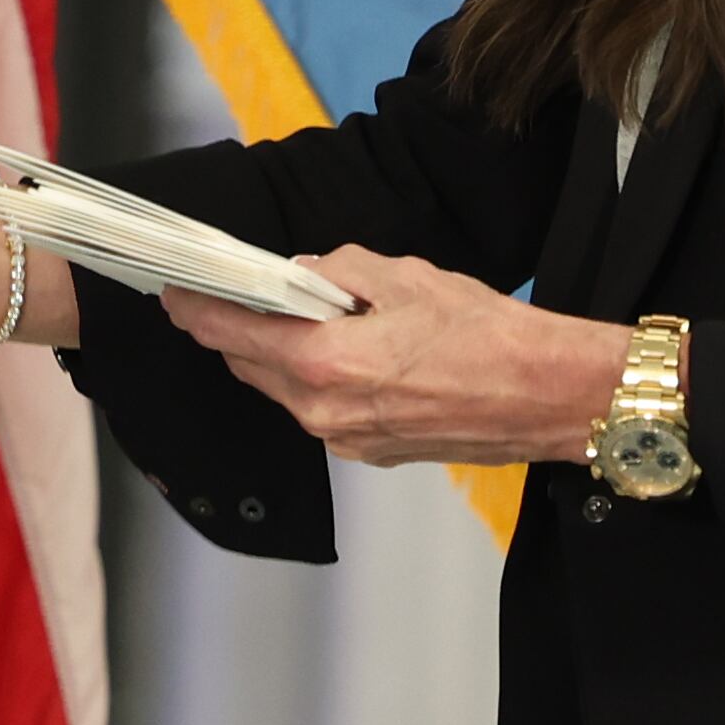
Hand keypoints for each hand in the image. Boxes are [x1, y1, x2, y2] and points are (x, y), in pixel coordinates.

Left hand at [159, 246, 633, 467]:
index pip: (234, 334)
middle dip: (236, 331)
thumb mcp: (404, 276)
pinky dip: (316, 380)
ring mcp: (350, 440)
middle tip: (232, 295)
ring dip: (279, 356)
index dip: (197, 311)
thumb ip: (339, 271)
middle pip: (252, 367)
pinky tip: (340, 350)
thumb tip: (305, 275)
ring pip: (287, 392)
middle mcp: (326, 413)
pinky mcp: (375, 452)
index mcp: (325, 364)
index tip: (173, 293)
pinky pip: (323, 411)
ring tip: (297, 316)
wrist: (551, 395)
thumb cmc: (487, 336)